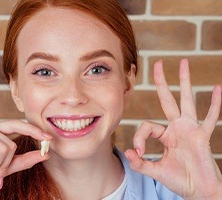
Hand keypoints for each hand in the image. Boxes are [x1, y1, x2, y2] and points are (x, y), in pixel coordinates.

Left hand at [125, 59, 221, 198]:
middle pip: (167, 99)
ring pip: (186, 100)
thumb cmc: (179, 180)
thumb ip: (140, 164)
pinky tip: (216, 88)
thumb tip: (127, 153)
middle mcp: (177, 127)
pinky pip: (210, 118)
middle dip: (162, 82)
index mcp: (165, 134)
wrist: (198, 192)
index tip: (138, 153)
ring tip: (184, 62)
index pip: (147, 126)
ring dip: (185, 82)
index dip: (139, 138)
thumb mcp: (155, 171)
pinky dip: (214, 104)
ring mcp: (190, 129)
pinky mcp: (202, 136)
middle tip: (157, 63)